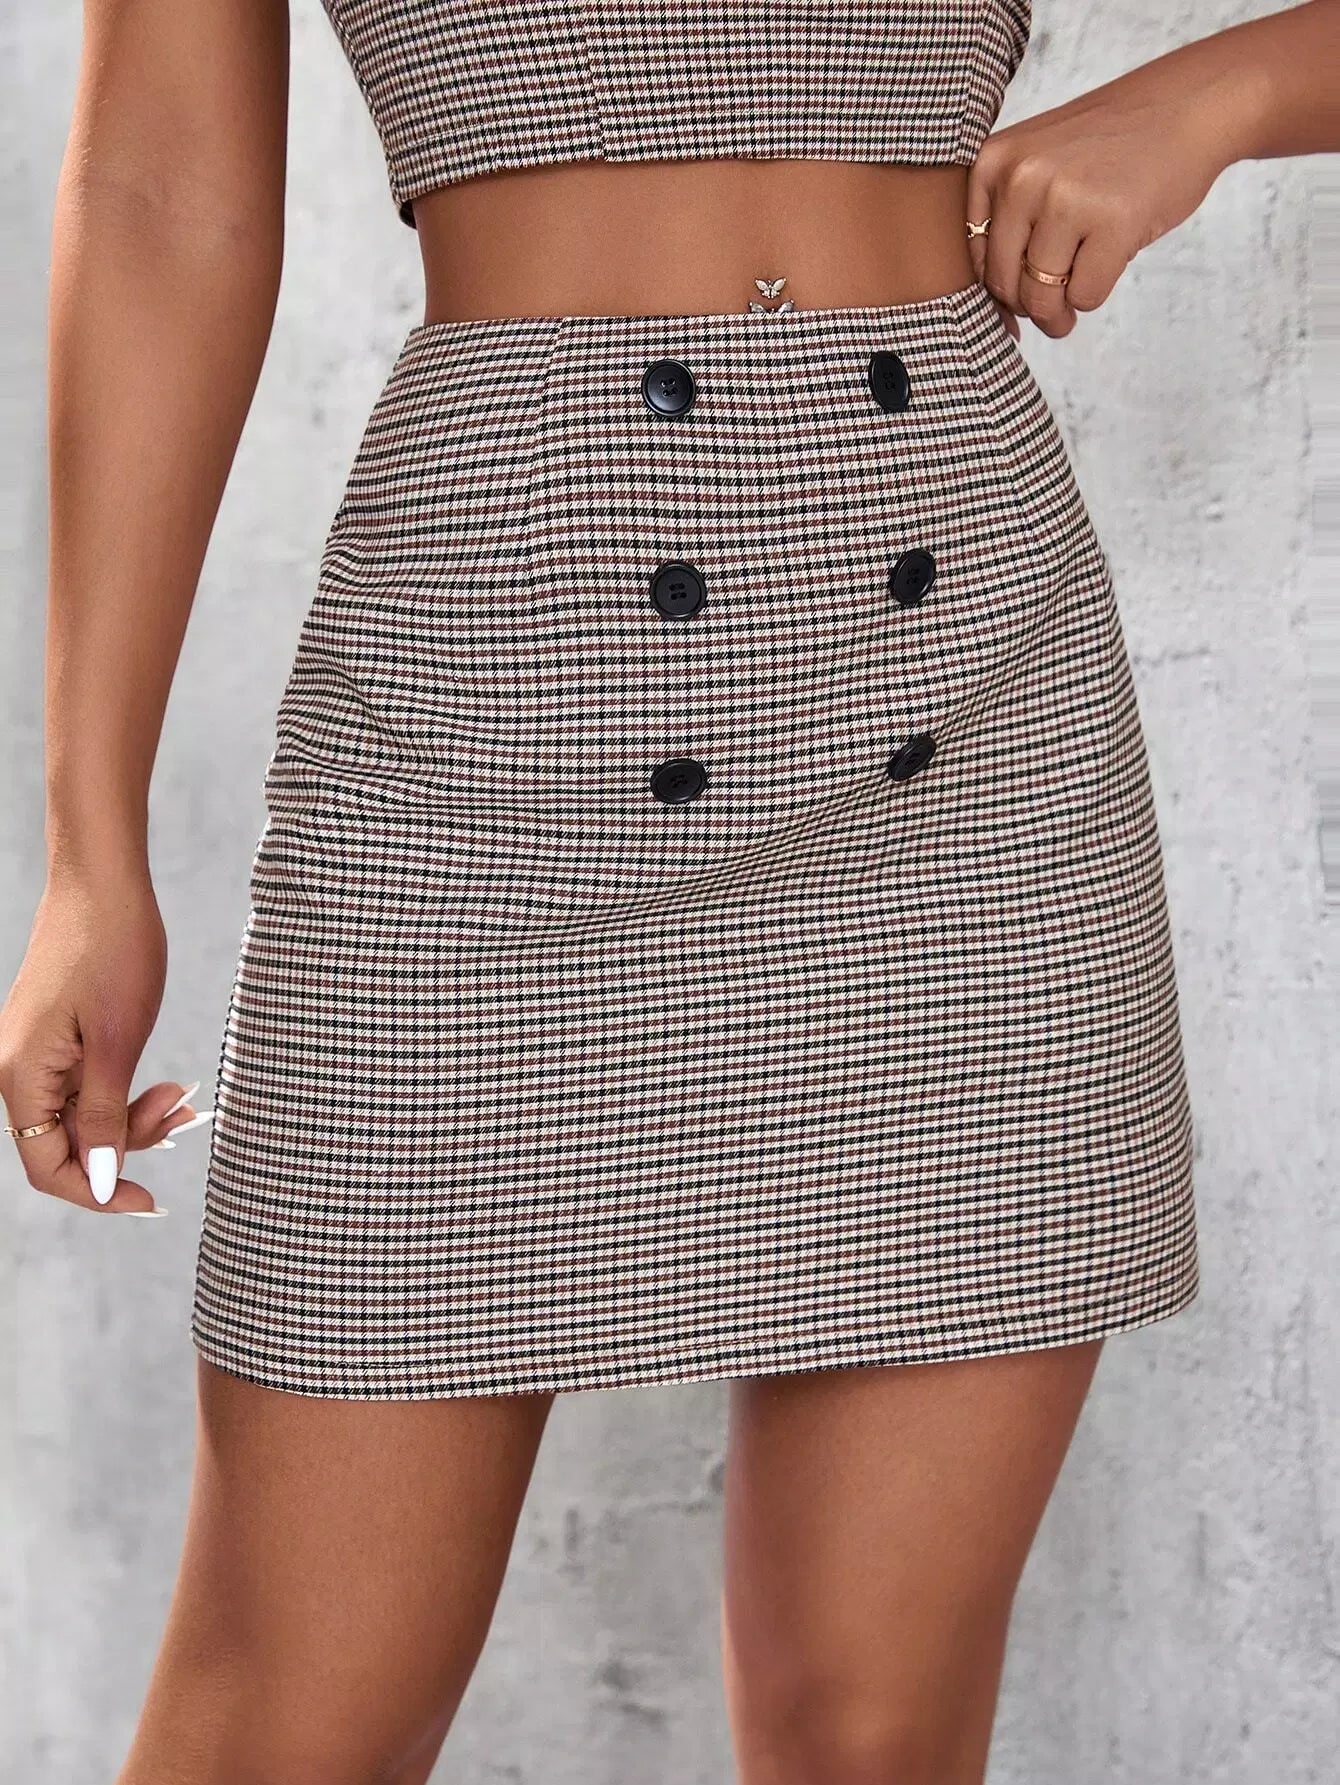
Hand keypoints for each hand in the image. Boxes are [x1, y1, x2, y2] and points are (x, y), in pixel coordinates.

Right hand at [0, 874, 199, 1213]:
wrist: (102, 882)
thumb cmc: (112, 951)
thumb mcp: (117, 1042)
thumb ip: (104, 1117)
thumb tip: (102, 1180)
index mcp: (22, 1076)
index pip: (49, 1167)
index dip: (99, 1193)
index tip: (151, 1201)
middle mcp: (17, 1071)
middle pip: (67, 1146)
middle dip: (129, 1145)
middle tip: (183, 1115)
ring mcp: (35, 1054)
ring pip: (83, 1118)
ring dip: (134, 1119)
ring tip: (182, 1096)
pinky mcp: (56, 1040)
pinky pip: (87, 1088)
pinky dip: (126, 1094)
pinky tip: (165, 1086)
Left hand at [967, 45, 1248, 337]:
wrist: (1186, 105)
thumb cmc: (1109, 148)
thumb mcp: (1039, 164)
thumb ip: (1009, 225)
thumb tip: (1001, 318)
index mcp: (994, 162)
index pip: (976, 258)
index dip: (1000, 290)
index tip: (1024, 295)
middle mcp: (1021, 177)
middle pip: (1006, 283)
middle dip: (1032, 306)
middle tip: (1055, 307)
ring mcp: (1066, 198)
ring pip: (1042, 296)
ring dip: (1061, 311)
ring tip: (1077, 296)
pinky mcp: (1112, 222)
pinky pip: (1085, 296)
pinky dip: (1094, 296)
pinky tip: (1109, 263)